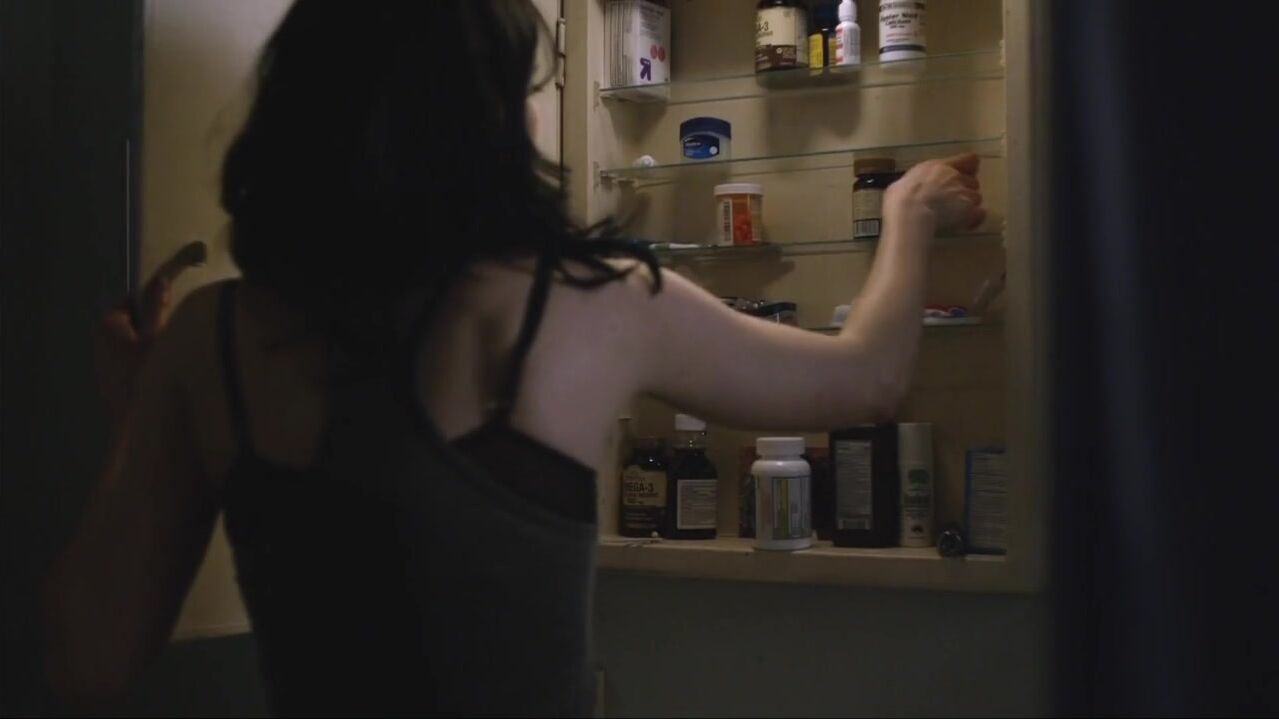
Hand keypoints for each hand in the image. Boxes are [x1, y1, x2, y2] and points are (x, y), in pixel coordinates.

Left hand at [94, 270, 173, 424]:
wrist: (138, 426)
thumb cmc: (148, 375)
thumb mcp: (159, 336)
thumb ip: (158, 307)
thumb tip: (159, 281)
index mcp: (108, 325)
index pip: (130, 301)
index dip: (152, 302)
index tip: (172, 309)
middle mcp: (100, 343)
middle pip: (132, 324)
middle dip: (152, 327)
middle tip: (175, 336)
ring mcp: (103, 367)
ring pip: (132, 347)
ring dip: (149, 349)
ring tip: (170, 359)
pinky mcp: (110, 386)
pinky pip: (130, 367)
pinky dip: (144, 368)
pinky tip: (160, 378)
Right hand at [886, 153, 986, 233]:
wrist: (910, 211)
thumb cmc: (901, 196)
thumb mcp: (904, 181)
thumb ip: (917, 182)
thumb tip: (913, 188)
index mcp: (940, 167)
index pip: (968, 159)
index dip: (968, 167)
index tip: (963, 174)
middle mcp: (956, 177)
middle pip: (972, 182)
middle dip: (965, 191)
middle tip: (952, 202)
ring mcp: (965, 193)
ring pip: (976, 198)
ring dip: (969, 206)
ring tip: (956, 216)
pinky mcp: (969, 210)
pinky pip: (979, 214)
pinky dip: (974, 219)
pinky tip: (965, 225)